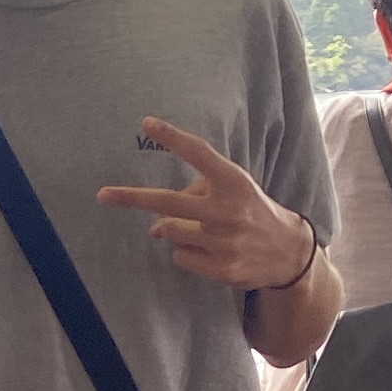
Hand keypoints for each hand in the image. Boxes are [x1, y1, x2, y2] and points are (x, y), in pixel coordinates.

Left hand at [96, 120, 317, 292]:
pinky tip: (211, 251)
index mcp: (234, 181)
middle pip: (168, 202)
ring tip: (201, 230)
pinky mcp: (223, 268)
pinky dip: (187, 253)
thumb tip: (154, 228)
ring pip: (170, 231)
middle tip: (103, 195)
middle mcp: (229, 209)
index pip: (199, 153)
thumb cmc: (249, 211)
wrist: (288, 252)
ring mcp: (226, 241)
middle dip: (132, 198)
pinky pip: (181, 257)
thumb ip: (194, 196)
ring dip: (173, 229)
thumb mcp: (231, 191)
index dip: (172, 138)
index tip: (147, 123)